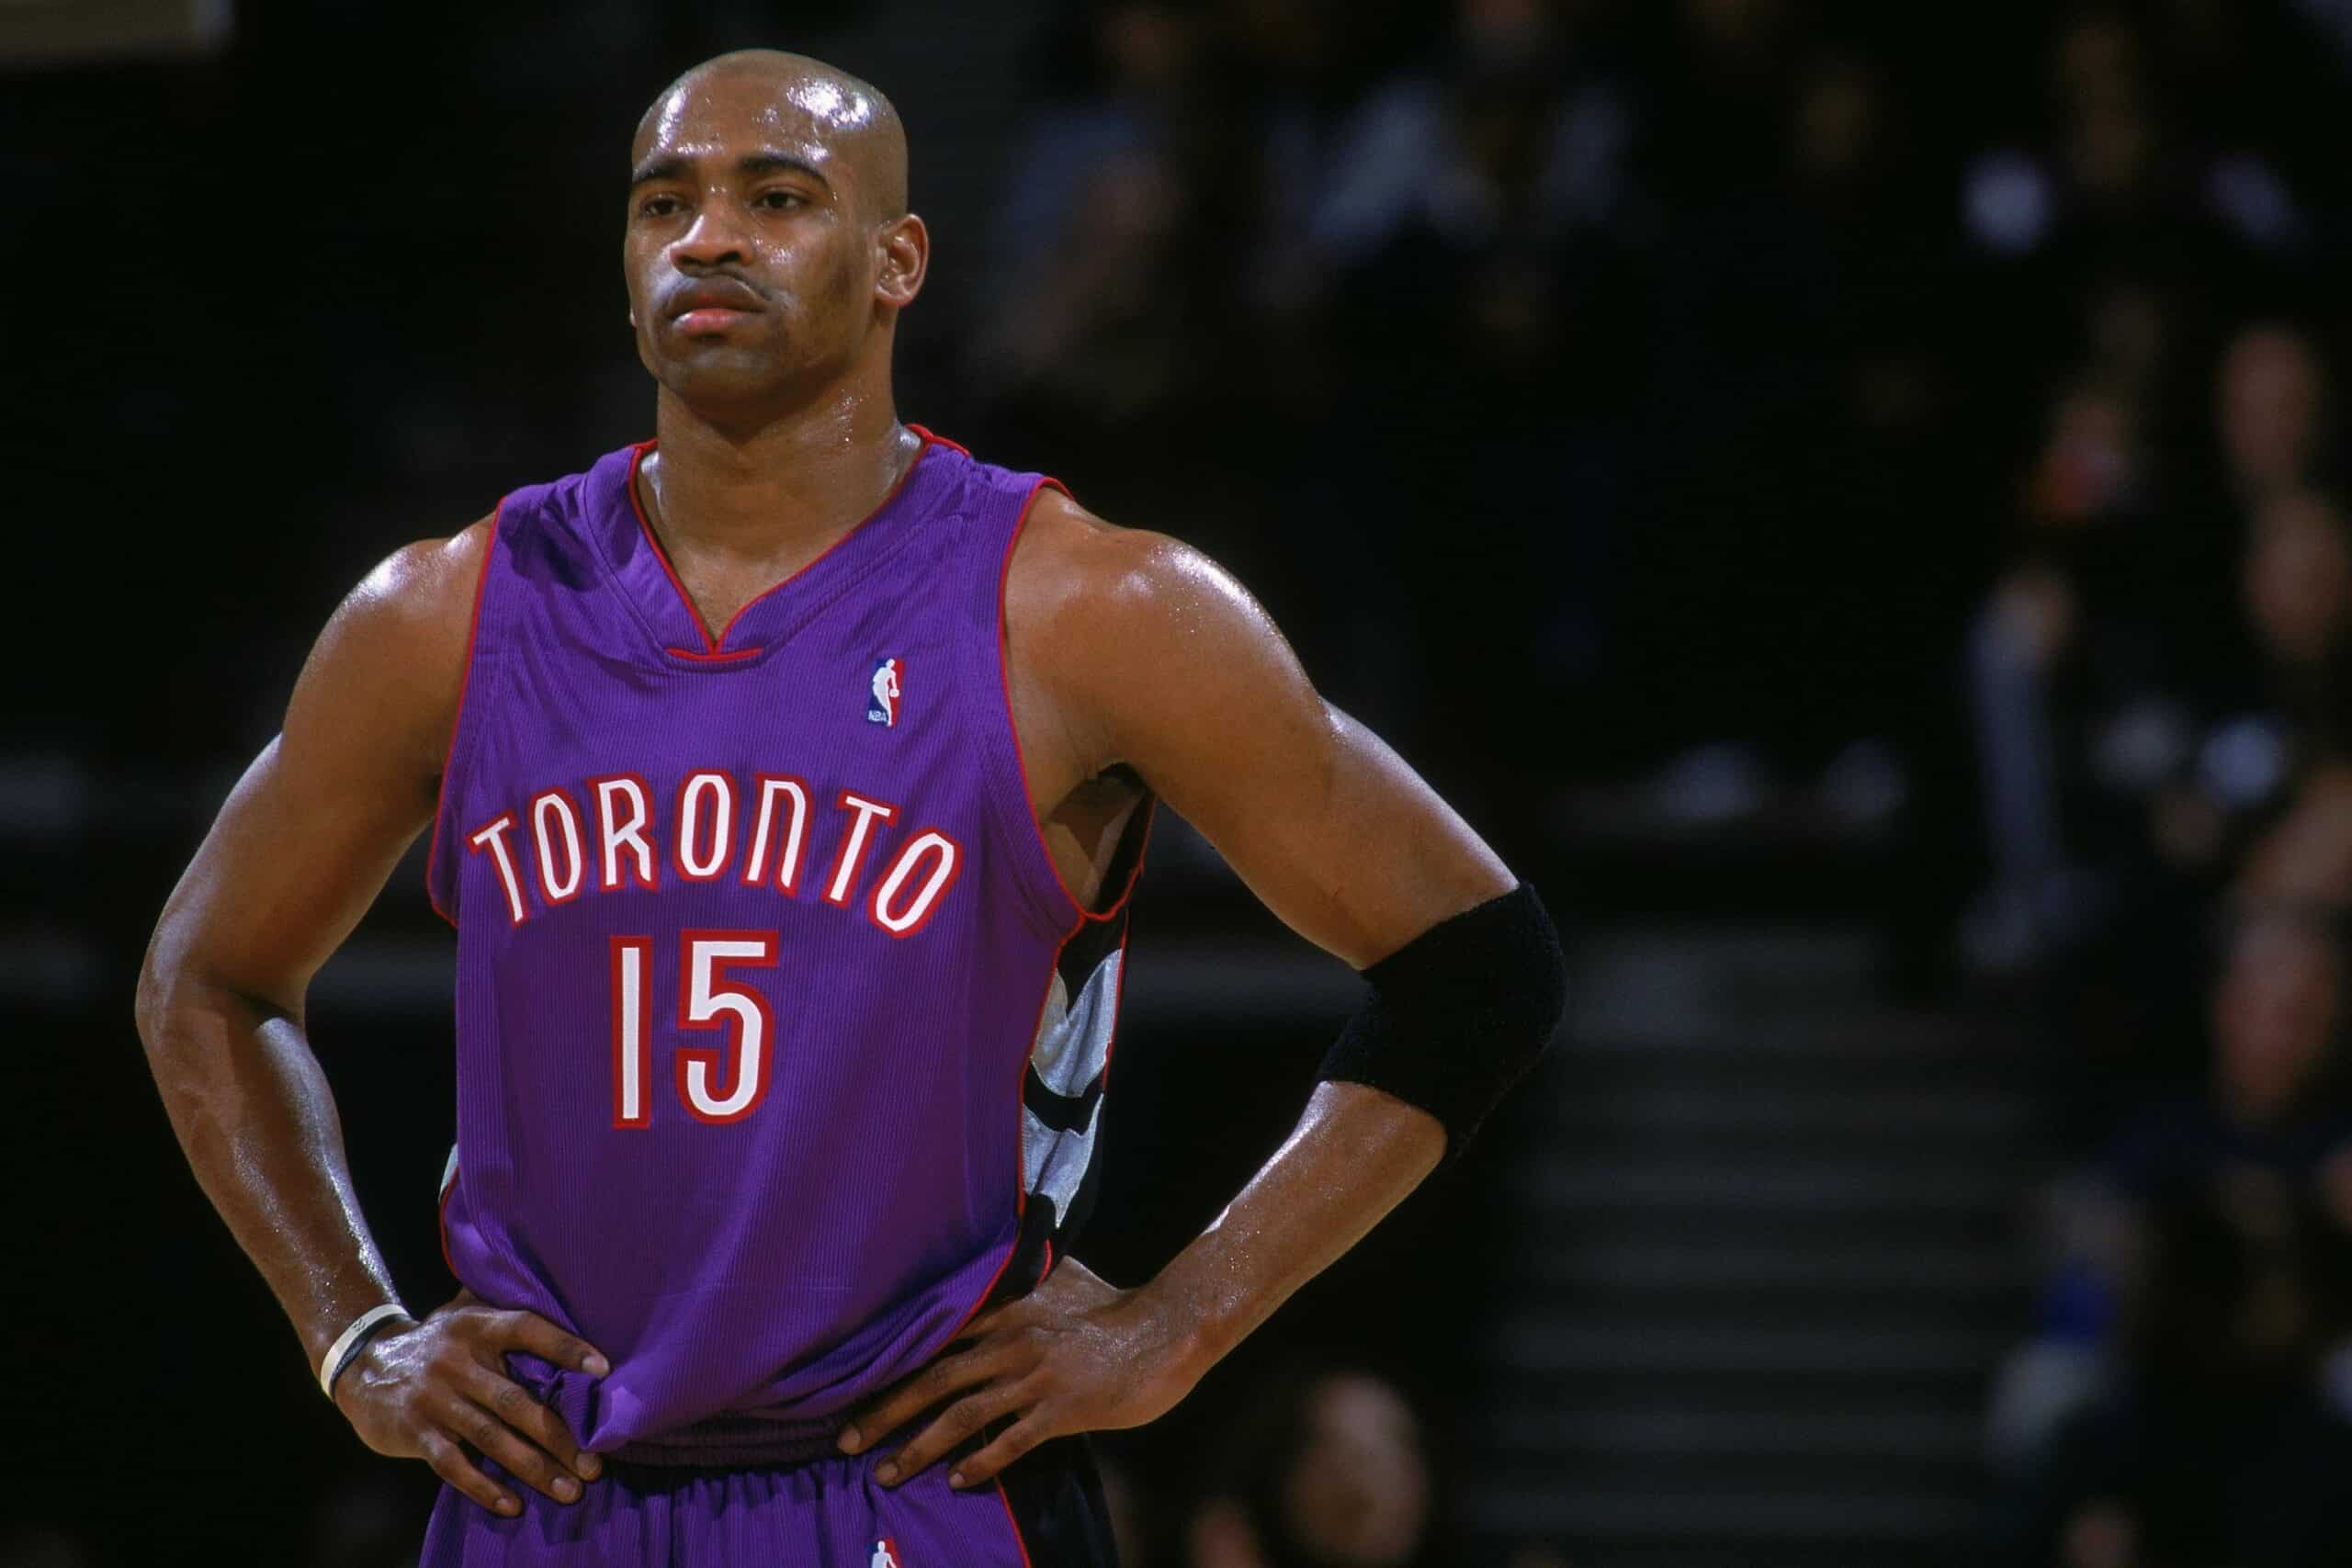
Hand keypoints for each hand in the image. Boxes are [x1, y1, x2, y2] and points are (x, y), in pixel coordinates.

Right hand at [333, 1288, 609, 1516]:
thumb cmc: (438, 1341)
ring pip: (491, 1438)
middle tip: (595, 1464)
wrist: (362, 1364)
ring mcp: (434, 1399)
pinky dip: (483, 1487)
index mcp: (476, 1326)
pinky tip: (512, 1504)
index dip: (565, 1346)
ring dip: (533, 1468)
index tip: (604, 1368)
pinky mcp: (415, 1432)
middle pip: (516, 1401)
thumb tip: (571, 1294)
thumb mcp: (465, 1313)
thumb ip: (506, 1304)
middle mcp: (456, 1361)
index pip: (526, 1328)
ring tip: (570, 1490)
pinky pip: (453, 1465)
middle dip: (559, 1437)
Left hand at [838, 1257, 1198, 1488]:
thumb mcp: (1063, 1276)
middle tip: (845, 1441)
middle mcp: (1011, 1342)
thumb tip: (1006, 1250)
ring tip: (884, 1473)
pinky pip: (1010, 1440)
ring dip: (917, 1446)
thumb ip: (1025, 1274)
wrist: (1165, 1329)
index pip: (935, 1339)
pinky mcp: (1061, 1409)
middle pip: (934, 1380)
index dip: (892, 1365)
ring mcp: (1035, 1378)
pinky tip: (955, 1480)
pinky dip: (979, 1461)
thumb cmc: (1114, 1306)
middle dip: (884, 1412)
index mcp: (1008, 1310)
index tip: (852, 1387)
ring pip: (962, 1415)